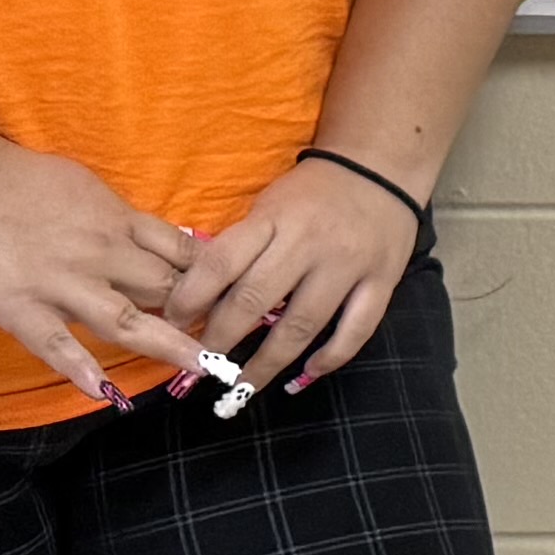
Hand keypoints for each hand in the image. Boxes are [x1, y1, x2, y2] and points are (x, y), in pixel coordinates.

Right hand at [0, 142, 223, 406]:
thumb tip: (154, 234)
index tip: (234, 299)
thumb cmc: (14, 177)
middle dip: (198, 316)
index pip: (181, 253)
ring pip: (127, 319)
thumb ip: (118, 215)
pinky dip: (81, 368)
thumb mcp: (83, 185)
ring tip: (200, 368)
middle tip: (226, 342)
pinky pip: (56, 343)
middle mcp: (100, 254)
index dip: (211, 279)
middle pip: (165, 288)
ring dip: (167, 344)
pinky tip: (105, 392)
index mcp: (116, 221)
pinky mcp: (20, 308)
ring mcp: (61, 284)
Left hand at [170, 157, 427, 401]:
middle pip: (255, 301)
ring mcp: (348, 264)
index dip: (190, 300)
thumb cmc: (312, 193)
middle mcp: (309, 243)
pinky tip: (304, 376)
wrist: (380, 167)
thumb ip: (240, 248)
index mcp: (273, 219)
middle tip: (202, 365)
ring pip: (302, 325)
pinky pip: (355, 331)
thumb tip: (197, 299)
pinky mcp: (382, 281)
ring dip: (267, 363)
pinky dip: (328, 359)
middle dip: (221, 339)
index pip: (221, 264)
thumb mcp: (268, 206)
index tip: (171, 325)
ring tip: (242, 386)